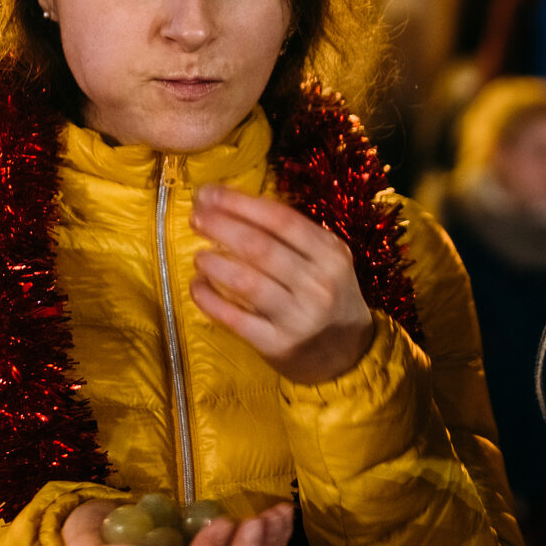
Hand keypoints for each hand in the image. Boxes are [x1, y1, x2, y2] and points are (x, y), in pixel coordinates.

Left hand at [188, 184, 375, 383]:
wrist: (349, 353)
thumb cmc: (329, 297)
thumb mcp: (327, 261)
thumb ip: (291, 236)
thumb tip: (231, 205)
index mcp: (331, 254)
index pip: (282, 219)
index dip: (240, 203)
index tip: (209, 193)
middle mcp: (319, 283)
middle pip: (260, 247)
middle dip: (221, 227)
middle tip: (196, 218)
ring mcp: (299, 317)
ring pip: (247, 283)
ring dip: (215, 264)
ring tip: (200, 256)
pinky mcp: (278, 345)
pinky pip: (235, 319)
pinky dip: (210, 300)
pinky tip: (198, 286)